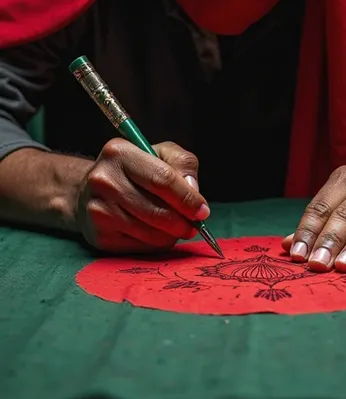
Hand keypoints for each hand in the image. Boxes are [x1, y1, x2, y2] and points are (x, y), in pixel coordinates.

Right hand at [75, 139, 208, 252]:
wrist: (89, 191)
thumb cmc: (134, 170)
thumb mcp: (160, 153)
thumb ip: (183, 164)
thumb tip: (194, 191)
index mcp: (119, 153)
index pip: (162, 179)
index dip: (187, 198)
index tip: (202, 210)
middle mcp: (104, 180)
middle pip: (156, 210)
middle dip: (183, 222)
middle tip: (195, 226)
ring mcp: (98, 210)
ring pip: (150, 232)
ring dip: (172, 235)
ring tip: (177, 229)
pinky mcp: (99, 235)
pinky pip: (140, 246)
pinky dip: (156, 243)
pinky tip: (157, 233)